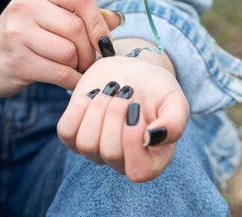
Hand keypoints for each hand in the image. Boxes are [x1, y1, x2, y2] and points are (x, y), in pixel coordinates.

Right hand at [0, 0, 120, 95]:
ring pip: (69, 52)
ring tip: (75, 68)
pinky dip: (72, 80)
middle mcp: (25, 5)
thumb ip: (83, 16)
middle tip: (90, 61)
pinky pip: (59, 72)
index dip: (100, 22)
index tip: (104, 41)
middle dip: (91, 51)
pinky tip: (70, 80)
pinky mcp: (16, 60)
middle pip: (77, 28)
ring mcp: (17, 32)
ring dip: (80, 66)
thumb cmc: (24, 36)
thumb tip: (118, 20)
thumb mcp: (50, 16)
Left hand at [57, 55, 189, 181]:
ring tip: (110, 92)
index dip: (132, 139)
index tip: (137, 108)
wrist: (131, 70)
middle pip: (109, 153)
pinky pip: (66, 131)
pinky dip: (79, 108)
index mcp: (151, 161)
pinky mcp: (74, 133)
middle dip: (116, 114)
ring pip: (85, 144)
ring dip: (98, 109)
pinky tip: (93, 95)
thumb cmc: (156, 89)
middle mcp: (122, 161)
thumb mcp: (175, 100)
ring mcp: (95, 150)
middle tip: (125, 93)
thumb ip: (175, 122)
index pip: (138, 171)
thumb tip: (152, 138)